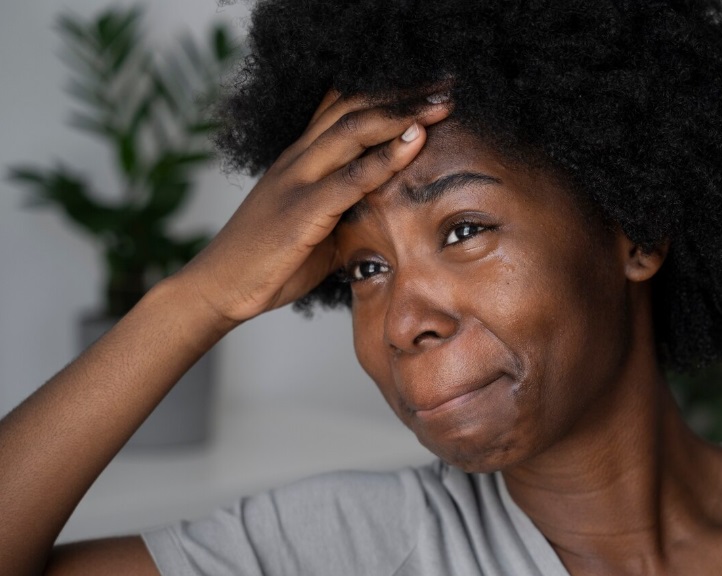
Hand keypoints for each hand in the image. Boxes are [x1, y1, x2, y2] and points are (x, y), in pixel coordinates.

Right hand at [174, 89, 451, 329]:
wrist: (220, 288)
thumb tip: (385, 216)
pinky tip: (416, 139)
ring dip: (402, 113)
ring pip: (353, 129)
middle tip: (447, 86)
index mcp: (300, 159)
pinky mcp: (301, 210)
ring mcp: (297, 180)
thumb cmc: (270, 262)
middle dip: (403, 94)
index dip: (386, 94)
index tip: (428, 90)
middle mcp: (298, 159)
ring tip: (442, 103)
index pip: (342, 108)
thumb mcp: (316, 228)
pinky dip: (386, 156)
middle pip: (353, 107)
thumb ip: (347, 212)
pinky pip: (350, 177)